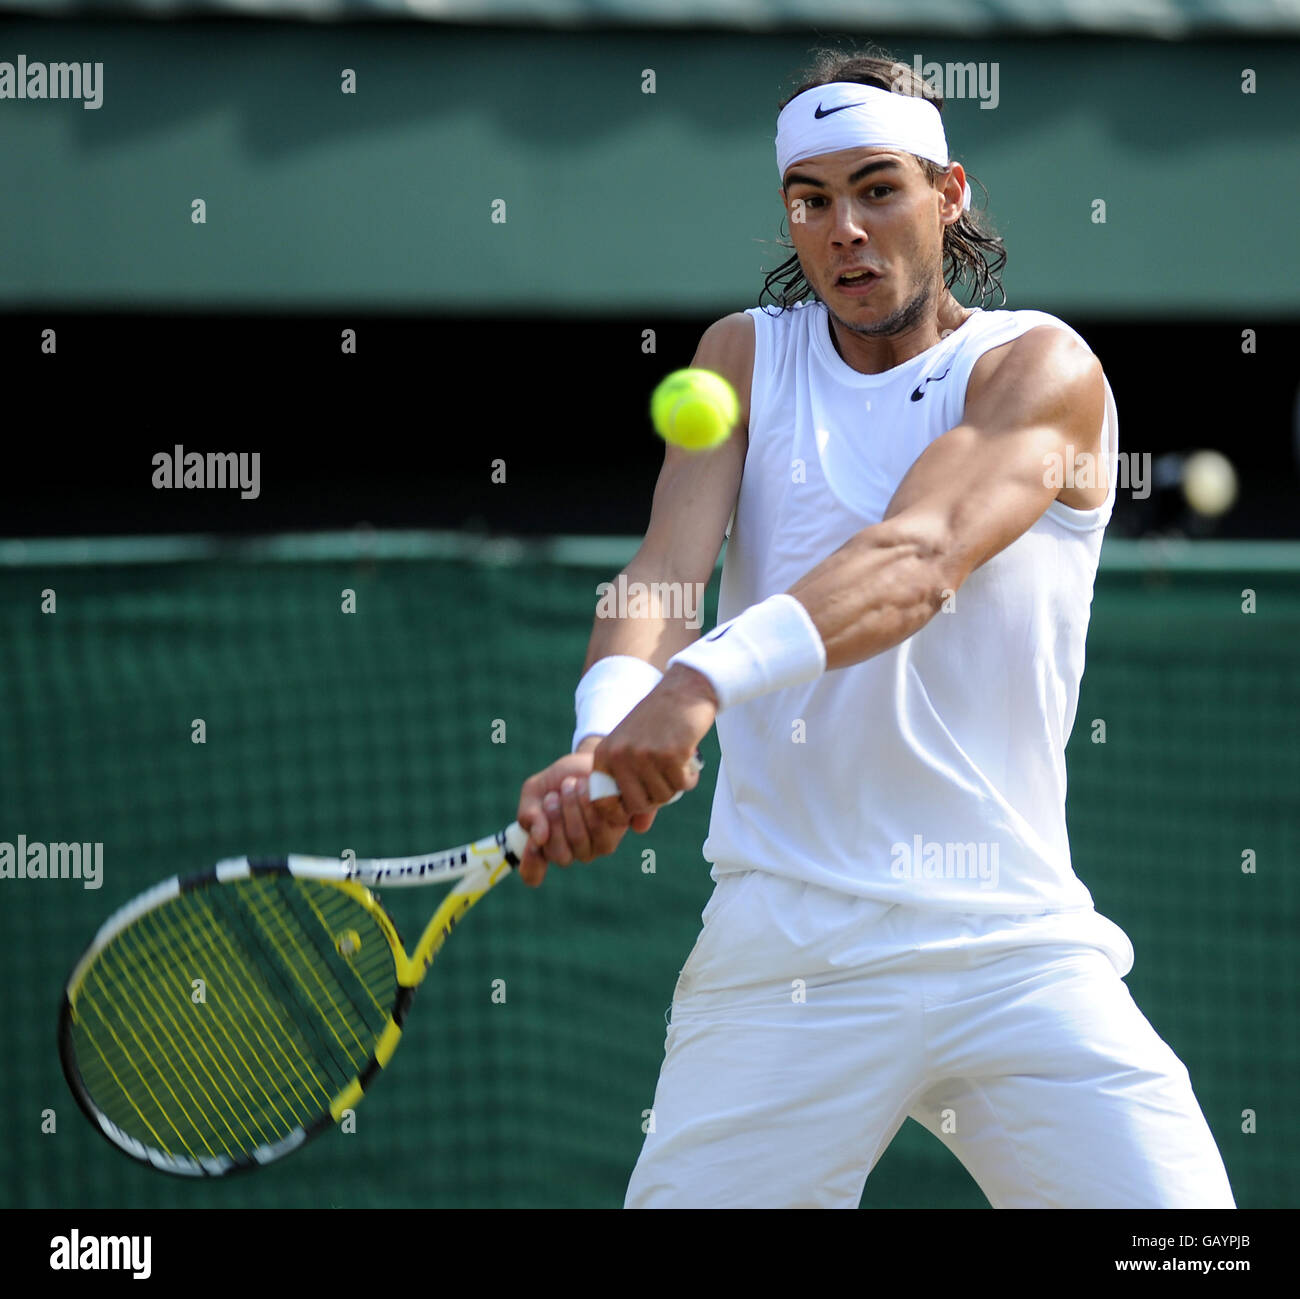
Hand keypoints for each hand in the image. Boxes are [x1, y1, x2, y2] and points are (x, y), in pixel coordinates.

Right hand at [516, 743, 655, 887]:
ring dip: (571, 809)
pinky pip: (599, 827)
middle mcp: (569, 852)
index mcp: (546, 845)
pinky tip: (587, 787)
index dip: (531, 863)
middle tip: (553, 795)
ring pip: (578, 840)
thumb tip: (538, 838)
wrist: (589, 760)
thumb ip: (529, 814)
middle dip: (553, 819)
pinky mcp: (614, 833)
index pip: (532, 873)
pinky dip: (589, 804)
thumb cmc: (559, 779)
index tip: (533, 840)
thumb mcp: (535, 791)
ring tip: (570, 785)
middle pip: (558, 854)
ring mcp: (592, 847)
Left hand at [591, 664, 717, 819]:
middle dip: (656, 798)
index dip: (623, 812)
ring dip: (674, 785)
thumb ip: (634, 789)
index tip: (640, 805)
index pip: (603, 803)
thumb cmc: (658, 724)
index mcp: (604, 755)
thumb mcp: (636, 752)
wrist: (683, 690)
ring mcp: (644, 755)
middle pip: (638, 805)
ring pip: (662, 797)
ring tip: (676, 763)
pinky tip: (688, 759)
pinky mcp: (670, 753)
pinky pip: (681, 785)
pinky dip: (689, 778)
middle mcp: (620, 756)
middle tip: (665, 779)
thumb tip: (638, 829)